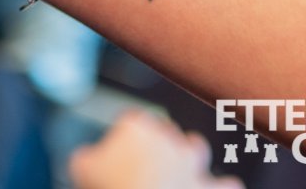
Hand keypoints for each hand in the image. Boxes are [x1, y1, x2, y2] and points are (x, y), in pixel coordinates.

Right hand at [69, 111, 243, 188]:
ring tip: (181, 170)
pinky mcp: (212, 187)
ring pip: (197, 148)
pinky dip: (223, 187)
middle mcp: (168, 138)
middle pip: (164, 132)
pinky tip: (222, 188)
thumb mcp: (80, 169)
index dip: (122, 138)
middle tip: (144, 166)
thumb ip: (85, 157)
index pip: (129, 123)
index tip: (116, 156)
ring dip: (190, 157)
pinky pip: (226, 185)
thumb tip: (88, 159)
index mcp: (136, 127)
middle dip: (157, 145)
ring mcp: (193, 163)